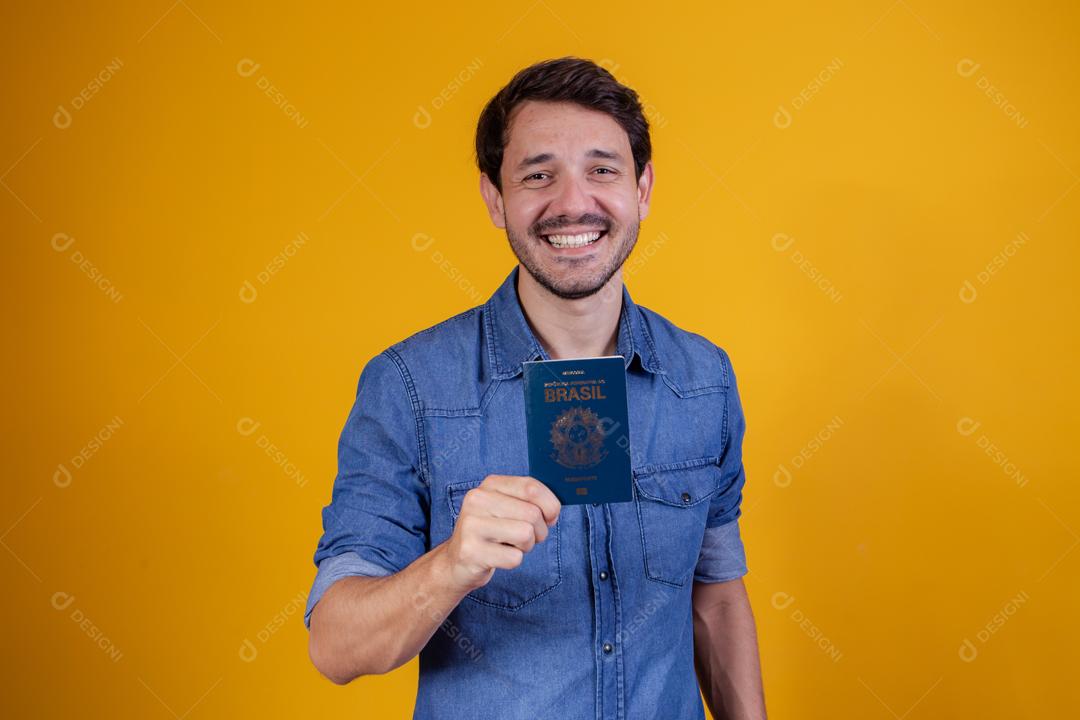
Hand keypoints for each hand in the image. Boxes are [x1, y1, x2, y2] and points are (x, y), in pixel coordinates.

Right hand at [442, 474, 560, 593]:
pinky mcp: (471, 551)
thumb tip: (555, 509)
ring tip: (511, 545)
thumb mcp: (507, 507)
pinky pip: (514, 558)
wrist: (457, 561)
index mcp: (490, 484)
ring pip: (525, 534)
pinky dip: (513, 561)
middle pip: (532, 514)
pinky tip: (498, 557)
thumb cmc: (492, 532)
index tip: (550, 517)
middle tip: (528, 537)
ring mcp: (472, 525)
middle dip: (540, 531)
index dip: (550, 505)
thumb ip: (530, 500)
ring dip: (527, 546)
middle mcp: (477, 500)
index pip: (531, 487)